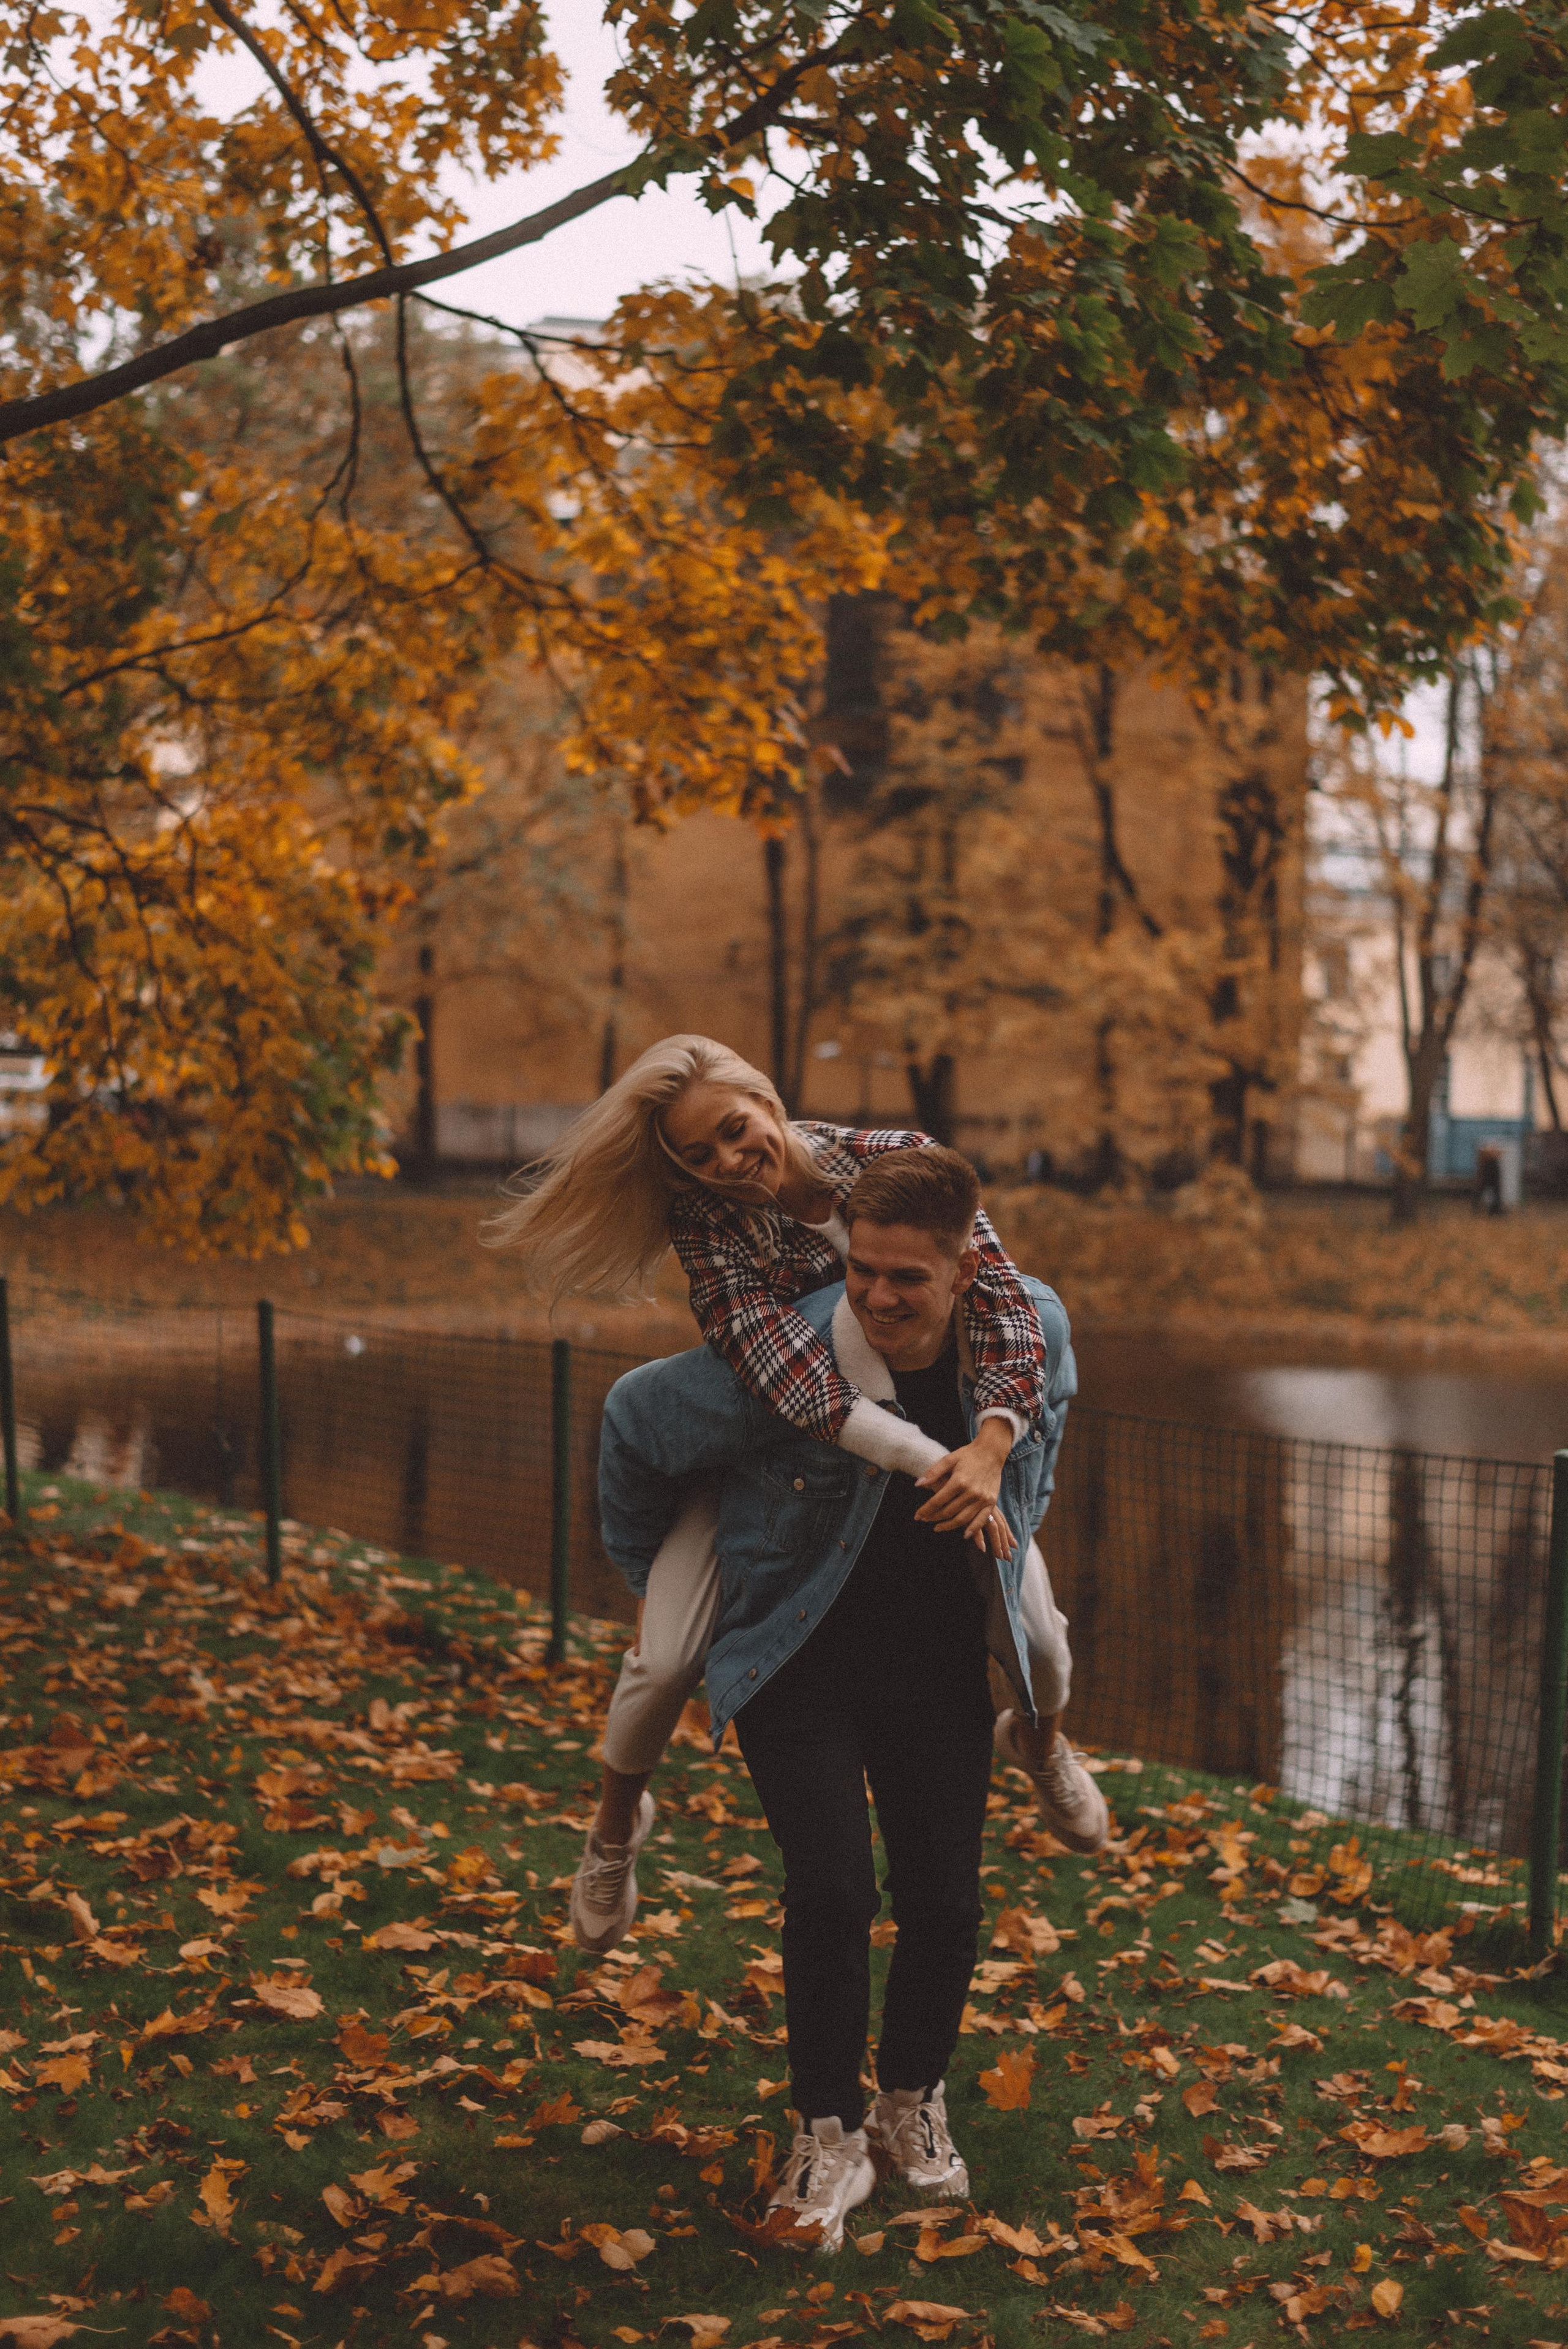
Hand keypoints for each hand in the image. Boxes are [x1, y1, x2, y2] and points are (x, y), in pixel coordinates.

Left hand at [915, 1422, 1013, 1550]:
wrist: (991, 1451)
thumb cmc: (968, 1454)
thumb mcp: (949, 1459)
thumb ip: (933, 1472)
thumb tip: (918, 1485)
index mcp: (959, 1481)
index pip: (938, 1501)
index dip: (926, 1510)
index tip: (917, 1516)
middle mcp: (971, 1492)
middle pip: (948, 1512)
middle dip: (934, 1518)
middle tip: (925, 1520)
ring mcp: (982, 1498)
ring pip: (963, 1519)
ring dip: (948, 1526)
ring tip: (938, 1527)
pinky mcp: (991, 1502)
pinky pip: (981, 1520)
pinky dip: (973, 1529)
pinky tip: (964, 1534)